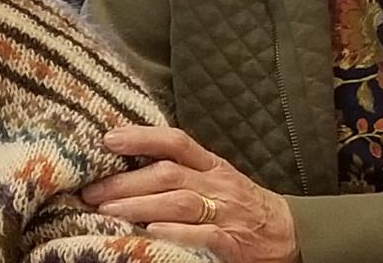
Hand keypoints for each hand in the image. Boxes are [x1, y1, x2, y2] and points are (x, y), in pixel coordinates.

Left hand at [81, 125, 299, 262]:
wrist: (291, 235)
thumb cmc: (244, 206)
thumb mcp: (217, 179)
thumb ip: (183, 171)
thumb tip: (130, 166)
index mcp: (212, 165)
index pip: (176, 142)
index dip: (141, 137)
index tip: (108, 139)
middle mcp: (217, 184)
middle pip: (167, 174)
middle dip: (126, 181)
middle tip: (91, 191)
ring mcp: (226, 214)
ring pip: (179, 202)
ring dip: (139, 206)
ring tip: (106, 212)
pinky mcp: (232, 244)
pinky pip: (203, 235)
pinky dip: (176, 232)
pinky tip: (150, 232)